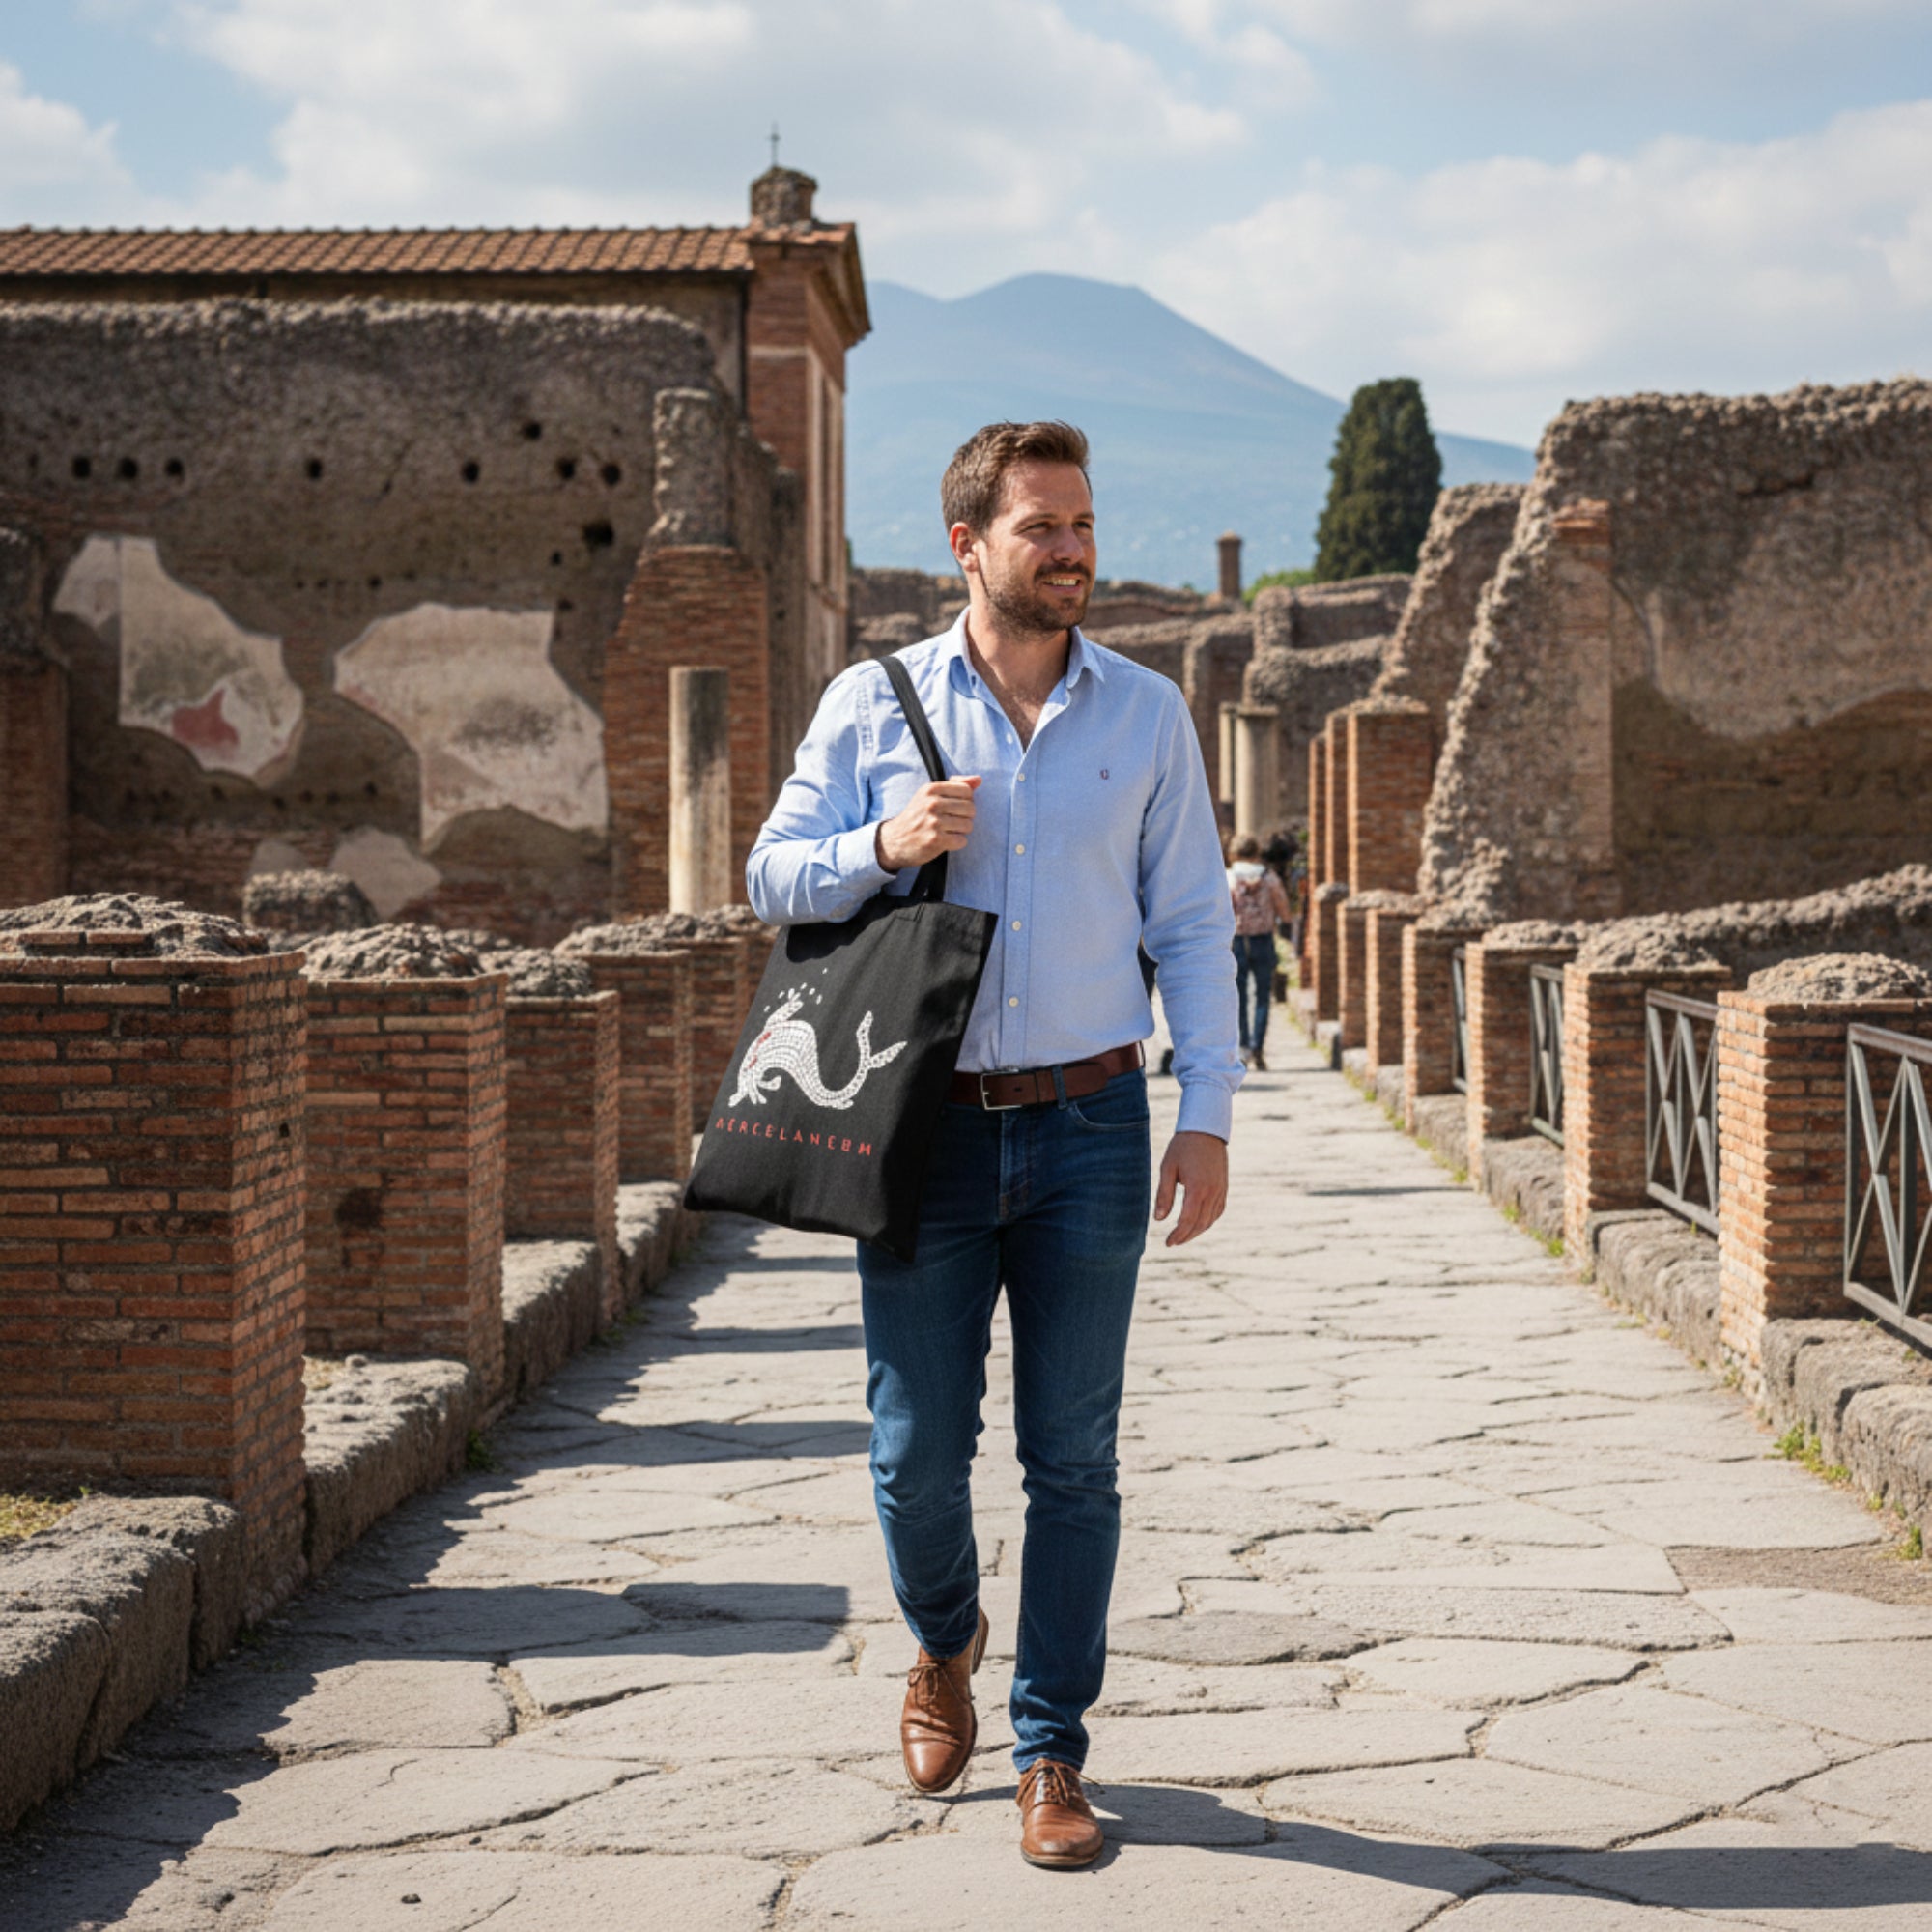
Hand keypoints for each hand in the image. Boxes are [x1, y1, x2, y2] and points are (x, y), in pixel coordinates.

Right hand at [877, 776, 981, 871]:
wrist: (895, 840)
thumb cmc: (917, 816)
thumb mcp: (930, 795)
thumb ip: (955, 785)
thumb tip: (979, 779)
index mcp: (931, 789)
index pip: (967, 790)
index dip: (966, 800)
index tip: (955, 807)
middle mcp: (932, 803)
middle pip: (970, 808)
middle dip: (966, 817)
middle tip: (953, 821)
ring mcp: (933, 822)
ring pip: (968, 825)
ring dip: (962, 831)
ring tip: (949, 831)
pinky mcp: (935, 840)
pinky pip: (962, 841)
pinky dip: (957, 843)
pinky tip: (946, 841)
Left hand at [1154, 1131, 1228, 1247]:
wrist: (1206, 1129)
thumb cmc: (1183, 1147)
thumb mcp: (1168, 1168)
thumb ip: (1164, 1195)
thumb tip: (1158, 1219)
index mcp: (1197, 1188)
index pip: (1187, 1220)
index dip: (1177, 1234)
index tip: (1167, 1242)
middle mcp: (1212, 1192)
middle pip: (1200, 1224)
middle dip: (1186, 1236)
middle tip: (1172, 1242)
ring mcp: (1221, 1190)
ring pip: (1210, 1220)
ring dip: (1196, 1231)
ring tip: (1182, 1235)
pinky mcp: (1224, 1188)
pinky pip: (1218, 1211)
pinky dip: (1208, 1221)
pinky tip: (1198, 1223)